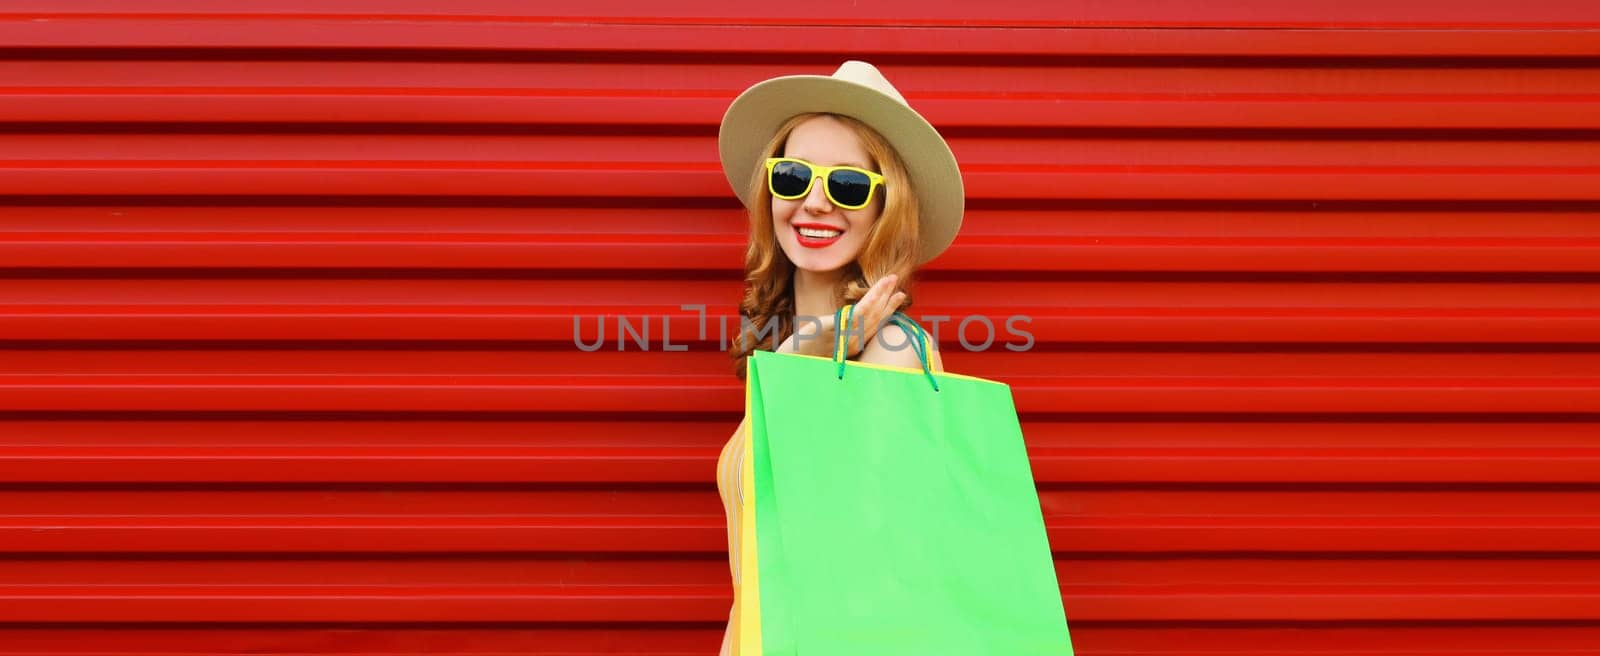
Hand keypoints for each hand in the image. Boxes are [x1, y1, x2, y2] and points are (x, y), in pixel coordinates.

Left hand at [786, 274, 906, 358]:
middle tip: (895, 279)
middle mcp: (853, 343)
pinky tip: (876, 292)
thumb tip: (846, 320)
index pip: (875, 324)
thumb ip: (838, 332)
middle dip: (888, 298)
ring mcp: (845, 337)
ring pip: (870, 313)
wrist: (789, 362)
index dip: (888, 309)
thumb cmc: (803, 354)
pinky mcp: (835, 330)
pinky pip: (858, 315)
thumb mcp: (825, 341)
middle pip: (876, 317)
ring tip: (891, 279)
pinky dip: (870, 302)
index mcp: (852, 345)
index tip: (898, 295)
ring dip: (882, 294)